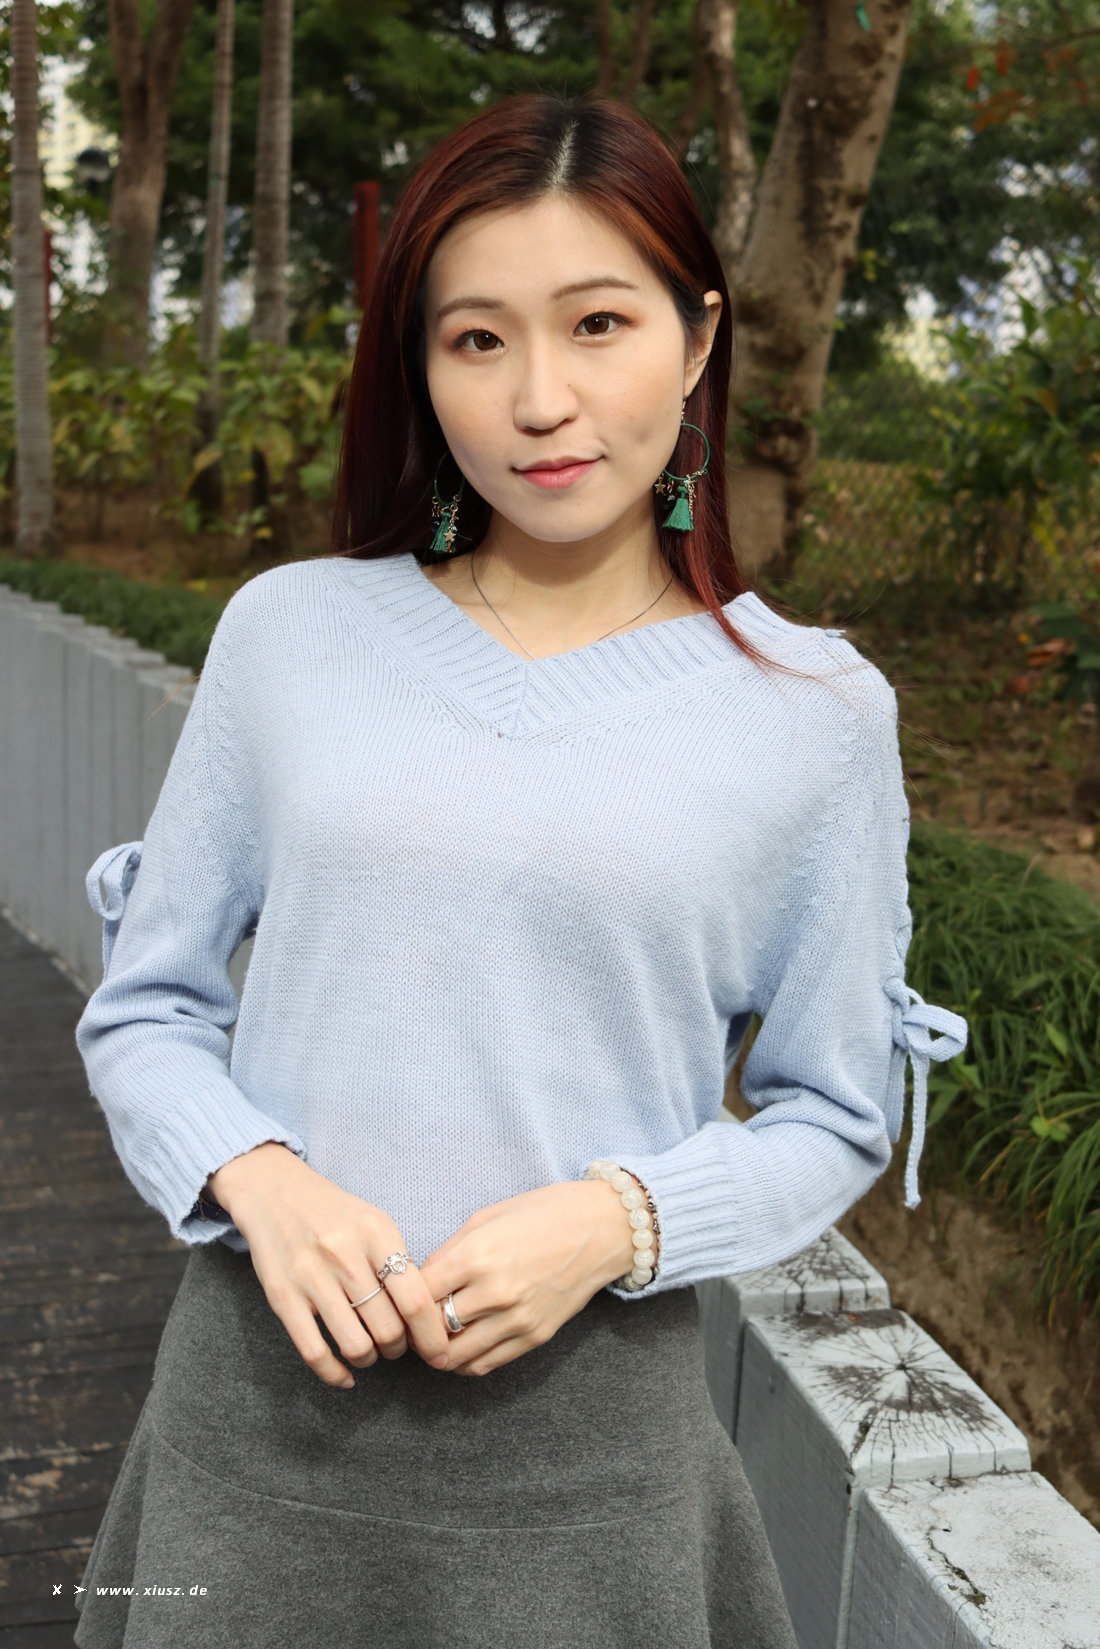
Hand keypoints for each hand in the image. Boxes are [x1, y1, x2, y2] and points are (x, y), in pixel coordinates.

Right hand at [207, 1143, 452, 1388]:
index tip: (440, 1354)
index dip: (432, 1335)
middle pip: (388, 1328)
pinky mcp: (282, 1297)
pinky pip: (314, 1352)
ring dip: (370, 1359)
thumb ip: (399, 1263)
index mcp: (376, 1233)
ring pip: (356, 1345)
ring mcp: (310, 1277)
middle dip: (399, 1348)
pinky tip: (345, 1375)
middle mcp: (344, 1255)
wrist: (274, 1193)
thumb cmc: (334, 1214)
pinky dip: (334, 1374)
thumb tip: (427, 1316)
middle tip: (398, 1346)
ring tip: (371, 1353)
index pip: (415, 1299)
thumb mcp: (374, 1223)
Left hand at [416, 1179, 636, 1376]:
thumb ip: (450, 1251)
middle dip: (415, 1328)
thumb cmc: (542, 1213)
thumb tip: (421, 1280)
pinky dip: (464, 1362)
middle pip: (432, 1329)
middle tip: (408, 1323)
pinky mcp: (534, 1337)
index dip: (402, 1298)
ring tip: (432, 1338)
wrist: (601, 1229)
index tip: (398, 1298)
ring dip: (437, 1350)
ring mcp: (516, 1319)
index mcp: (476, 1256)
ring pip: (454, 1356)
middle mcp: (494, 1293)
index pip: (418, 1294)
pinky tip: (459, 1347)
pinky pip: (485, 1364)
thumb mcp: (486, 1217)